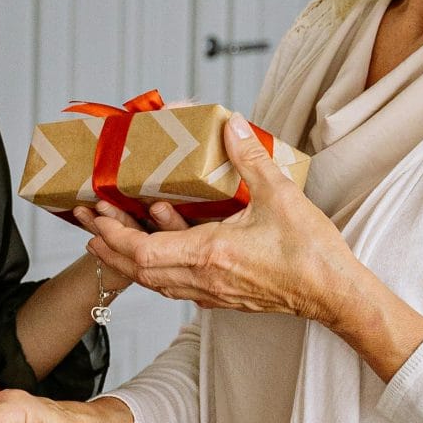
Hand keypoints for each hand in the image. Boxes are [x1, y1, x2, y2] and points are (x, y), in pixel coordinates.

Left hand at [76, 116, 361, 323]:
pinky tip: (159, 246)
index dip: (114, 235)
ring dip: (130, 259)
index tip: (96, 217)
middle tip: (89, 225)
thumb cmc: (310, 253)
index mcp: (210, 255)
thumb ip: (250, 158)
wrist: (332, 294)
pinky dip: (157, 266)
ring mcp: (212, 292)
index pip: (144, 251)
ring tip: (110, 236)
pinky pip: (176, 284)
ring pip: (156, 281)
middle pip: (140, 270)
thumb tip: (231, 125)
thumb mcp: (280, 195)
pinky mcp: (222, 296)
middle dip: (110, 246)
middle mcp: (203, 279)